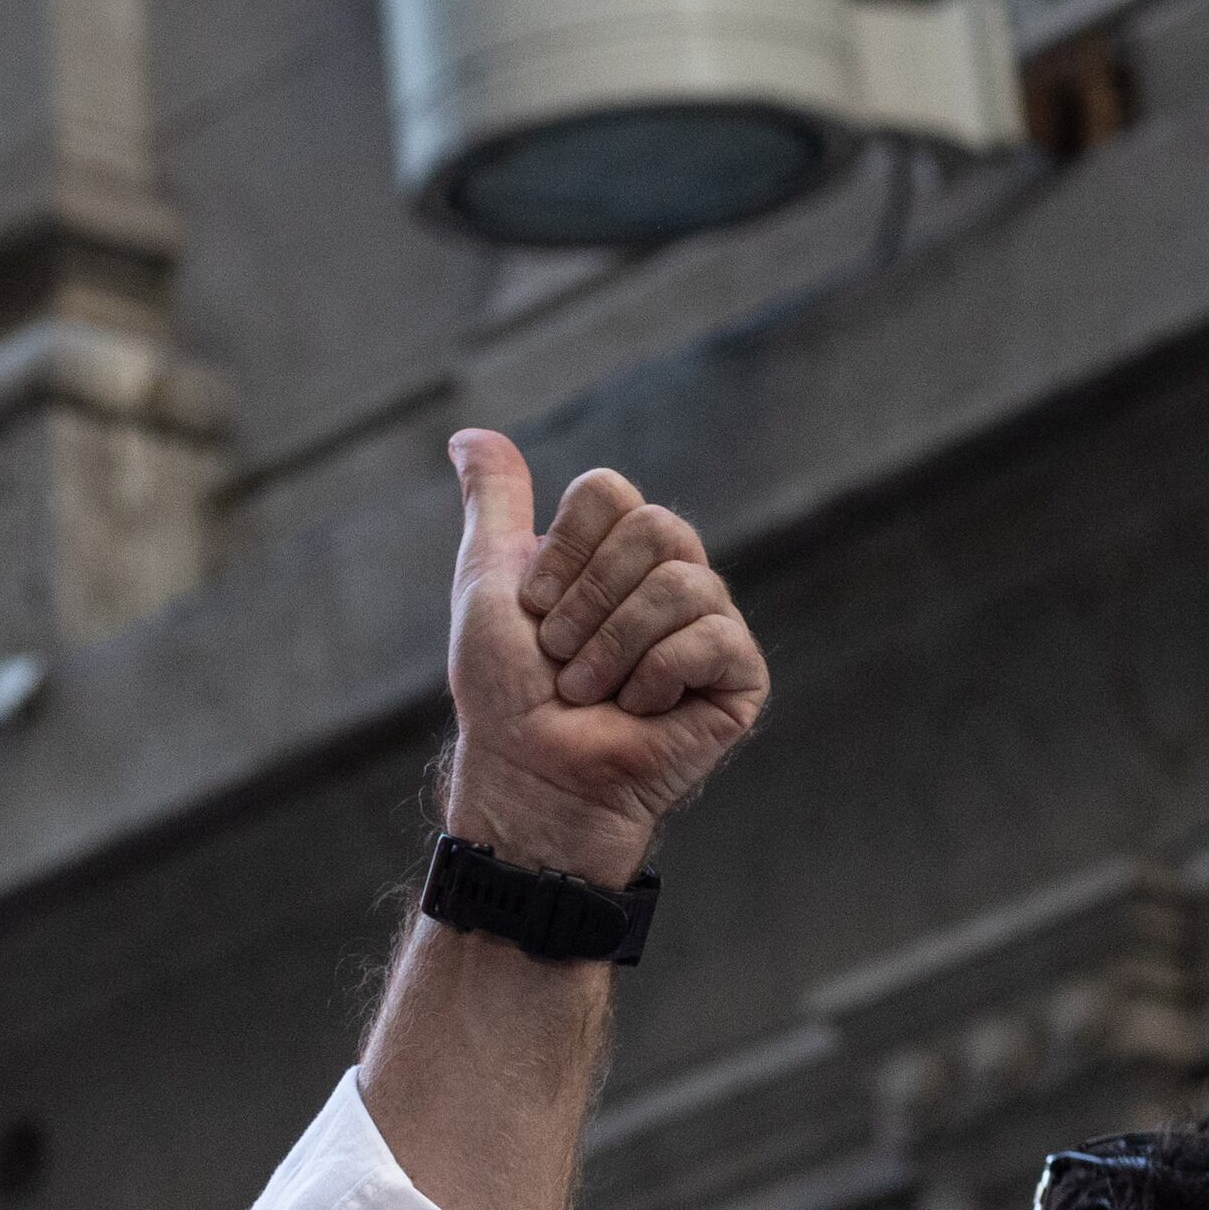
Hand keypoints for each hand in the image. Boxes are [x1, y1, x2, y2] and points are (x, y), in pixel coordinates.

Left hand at [438, 430, 767, 887]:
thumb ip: (493, 504)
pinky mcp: (740, 676)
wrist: (530, 776)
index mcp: (621, 551)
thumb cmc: (505, 693)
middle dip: (587, 602)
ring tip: (589, 693)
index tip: (534, 607)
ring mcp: (712, 625)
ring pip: (680, 584)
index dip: (563, 551)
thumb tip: (468, 434)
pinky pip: (711, 639)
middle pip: (655, 528)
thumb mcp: (488, 584)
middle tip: (561, 658)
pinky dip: (654, 679)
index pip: (609, 492)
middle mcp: (674, 576)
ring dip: (611, 648)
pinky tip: (638, 712)